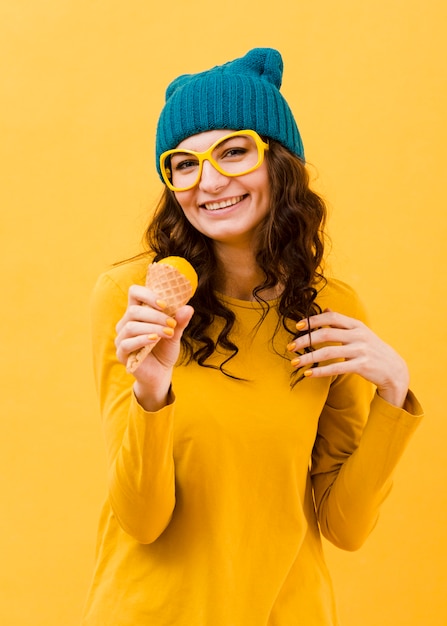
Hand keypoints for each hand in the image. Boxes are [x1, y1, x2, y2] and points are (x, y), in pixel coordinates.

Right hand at [115, 284, 193, 409]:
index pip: (134, 293)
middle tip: (172, 323)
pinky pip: (127, 343)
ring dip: (152, 327)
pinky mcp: (122, 353)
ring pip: (131, 326)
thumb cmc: (165, 350)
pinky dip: (143, 339)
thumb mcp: (175, 333)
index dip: (147, 294)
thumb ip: (180, 321)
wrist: (160, 373)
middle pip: (134, 310)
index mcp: (137, 313)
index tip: (165, 304)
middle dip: (155, 315)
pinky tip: (155, 339)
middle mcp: (126, 323)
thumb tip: (188, 308)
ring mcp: (122, 338)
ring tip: (168, 333)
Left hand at [287, 310, 409, 407]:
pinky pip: (336, 368)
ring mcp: (361, 350)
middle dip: (305, 340)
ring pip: (328, 352)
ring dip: (309, 358)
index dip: (314, 320)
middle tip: (290, 347)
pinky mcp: (362, 366)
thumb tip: (326, 309)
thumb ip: (342, 323)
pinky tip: (308, 374)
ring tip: (295, 363)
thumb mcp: (359, 332)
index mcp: (356, 325)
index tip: (298, 326)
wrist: (394, 369)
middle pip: (326, 334)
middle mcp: (359, 335)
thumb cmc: (372, 349)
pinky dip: (320, 371)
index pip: (331, 317)